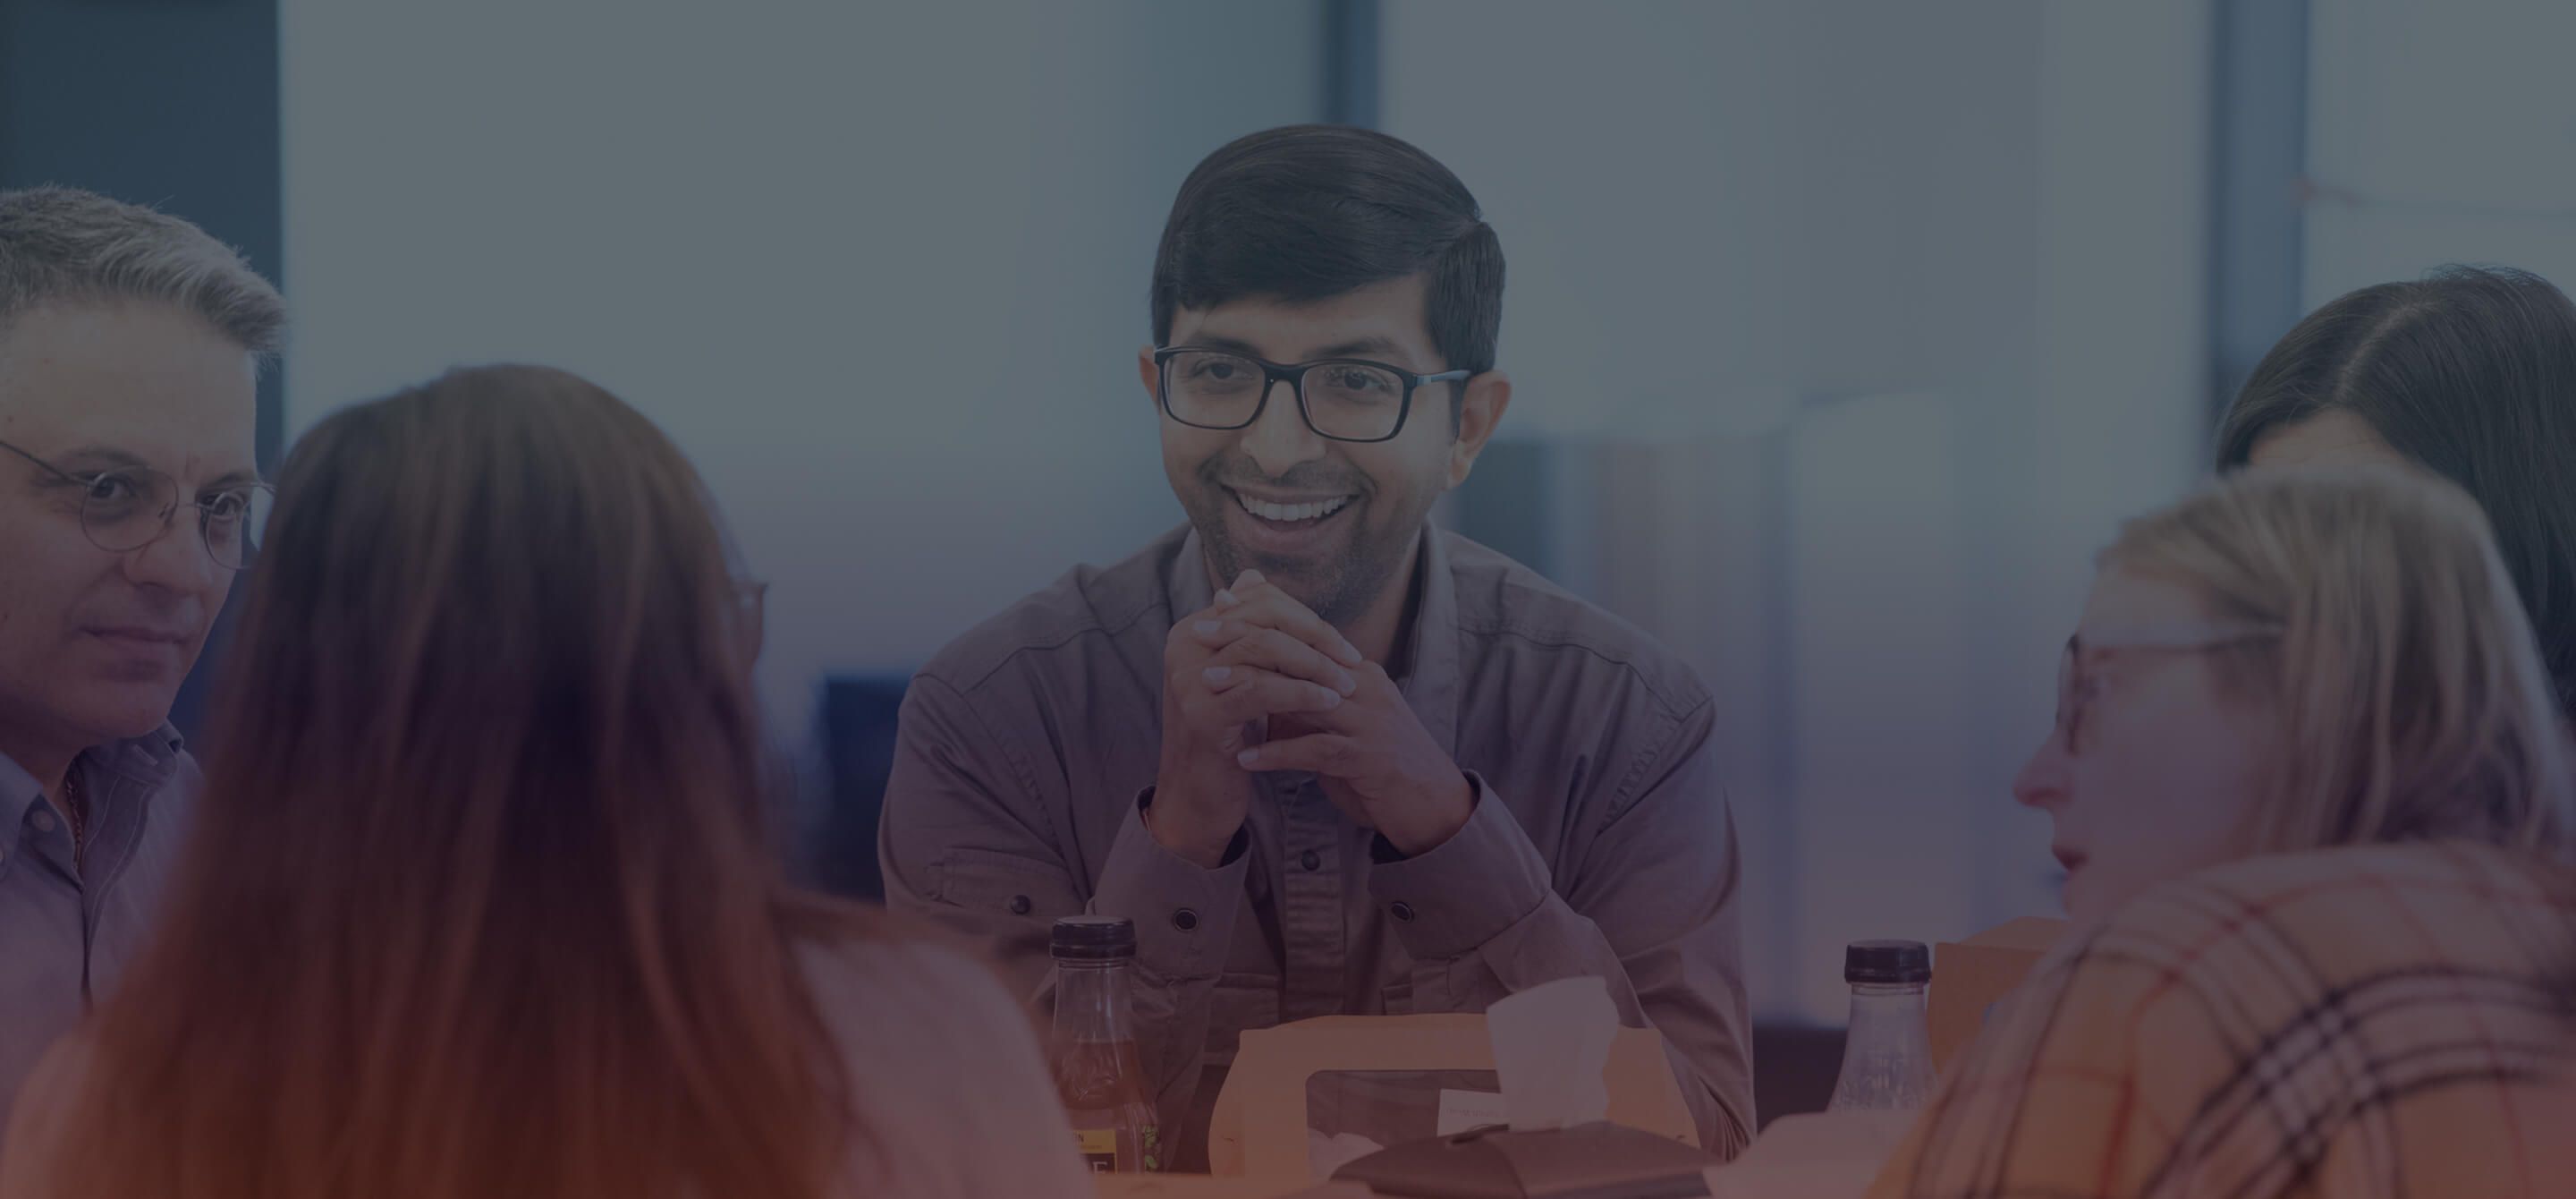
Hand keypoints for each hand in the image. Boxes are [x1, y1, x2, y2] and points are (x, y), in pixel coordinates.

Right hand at [1151, 573, 1363, 866]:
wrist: (1200, 795)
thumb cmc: (1228, 734)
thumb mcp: (1239, 676)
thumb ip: (1248, 632)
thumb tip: (1252, 576)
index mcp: (1192, 631)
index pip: (1256, 601)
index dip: (1304, 616)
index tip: (1341, 642)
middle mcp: (1184, 646)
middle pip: (1262, 619)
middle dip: (1314, 636)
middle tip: (1351, 659)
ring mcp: (1188, 678)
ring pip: (1264, 650)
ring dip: (1314, 665)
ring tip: (1345, 684)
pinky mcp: (1201, 713)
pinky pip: (1261, 690)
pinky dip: (1301, 692)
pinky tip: (1328, 702)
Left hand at [1213, 584, 1474, 856]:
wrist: (1430, 803)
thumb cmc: (1376, 763)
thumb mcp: (1337, 723)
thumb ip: (1302, 700)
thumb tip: (1255, 681)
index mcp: (1356, 672)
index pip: (1302, 637)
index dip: (1258, 622)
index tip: (1215, 610)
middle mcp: (1364, 688)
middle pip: (1299, 656)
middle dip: (1247, 644)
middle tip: (1202, 639)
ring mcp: (1369, 722)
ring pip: (1305, 696)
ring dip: (1254, 692)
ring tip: (1211, 690)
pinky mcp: (1369, 759)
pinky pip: (1316, 751)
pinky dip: (1278, 753)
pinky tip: (1245, 758)